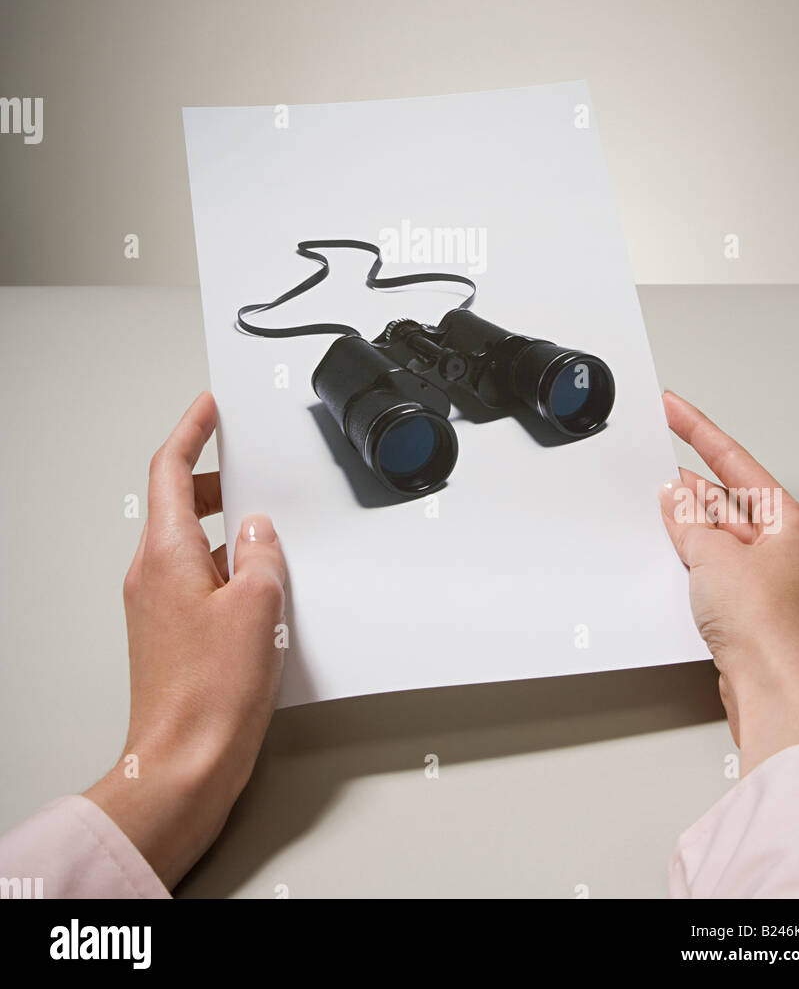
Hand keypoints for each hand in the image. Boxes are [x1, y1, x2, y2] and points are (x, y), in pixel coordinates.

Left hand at [84, 392, 286, 888]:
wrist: (183, 765)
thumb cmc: (209, 696)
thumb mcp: (258, 607)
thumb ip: (263, 555)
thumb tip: (261, 533)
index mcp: (164, 555)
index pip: (168, 468)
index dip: (191, 430)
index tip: (210, 408)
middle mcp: (152, 575)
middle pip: (177, 503)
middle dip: (215, 480)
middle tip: (250, 467)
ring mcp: (158, 606)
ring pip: (191, 544)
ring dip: (228, 529)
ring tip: (272, 532)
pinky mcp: (172, 634)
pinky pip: (199, 580)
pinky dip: (229, 568)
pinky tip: (266, 587)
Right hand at [659, 390, 798, 776]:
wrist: (773, 691)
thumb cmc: (768, 629)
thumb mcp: (714, 556)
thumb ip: (688, 522)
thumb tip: (673, 499)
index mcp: (790, 523)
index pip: (737, 462)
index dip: (699, 431)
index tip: (673, 409)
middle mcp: (783, 549)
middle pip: (726, 501)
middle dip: (688, 488)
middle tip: (651, 468)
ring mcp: (765, 580)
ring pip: (716, 536)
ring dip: (685, 527)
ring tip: (655, 515)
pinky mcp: (745, 609)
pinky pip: (711, 567)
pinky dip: (688, 558)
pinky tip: (668, 555)